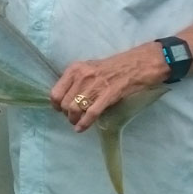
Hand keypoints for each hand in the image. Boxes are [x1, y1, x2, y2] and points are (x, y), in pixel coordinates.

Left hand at [49, 45, 165, 130]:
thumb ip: (76, 80)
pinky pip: (91, 114)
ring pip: (75, 109)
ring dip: (74, 120)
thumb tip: (65, 98)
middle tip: (72, 118)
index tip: (59, 109)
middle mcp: (82, 77)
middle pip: (65, 104)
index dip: (56, 105)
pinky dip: (84, 124)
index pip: (56, 92)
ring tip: (76, 123)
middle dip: (66, 114)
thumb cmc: (112, 67)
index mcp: (75, 69)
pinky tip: (81, 128)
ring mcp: (94, 86)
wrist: (136, 65)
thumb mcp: (89, 68)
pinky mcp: (107, 95)